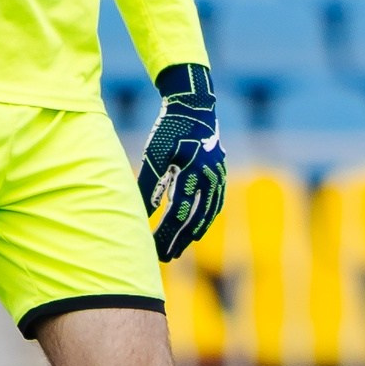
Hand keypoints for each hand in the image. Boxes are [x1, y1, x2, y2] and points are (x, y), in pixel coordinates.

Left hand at [140, 63, 226, 261]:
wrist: (195, 107)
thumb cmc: (169, 130)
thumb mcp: (154, 154)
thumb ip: (150, 185)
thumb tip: (144, 214)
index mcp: (192, 173)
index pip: (178, 214)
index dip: (166, 234)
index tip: (154, 249)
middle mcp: (209, 178)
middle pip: (194, 219)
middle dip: (179, 240)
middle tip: (165, 258)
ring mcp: (218, 176)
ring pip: (207, 214)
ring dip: (193, 233)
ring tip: (181, 248)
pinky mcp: (220, 174)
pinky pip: (215, 203)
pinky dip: (205, 218)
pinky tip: (196, 228)